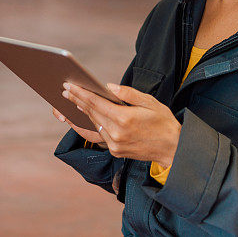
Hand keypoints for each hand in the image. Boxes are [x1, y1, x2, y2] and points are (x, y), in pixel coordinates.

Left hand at [61, 82, 180, 166]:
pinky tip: (82, 118)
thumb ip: (127, 93)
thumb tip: (108, 87)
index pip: (96, 103)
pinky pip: (98, 135)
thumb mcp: (150, 102)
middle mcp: (116, 133)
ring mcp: (115, 144)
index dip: (80, 93)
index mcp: (124, 118)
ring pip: (93, 124)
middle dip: (76, 100)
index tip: (69, 85)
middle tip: (65, 90)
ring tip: (70, 101)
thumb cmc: (163, 122)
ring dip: (81, 112)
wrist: (173, 149)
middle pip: (91, 113)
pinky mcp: (115, 151)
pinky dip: (89, 125)